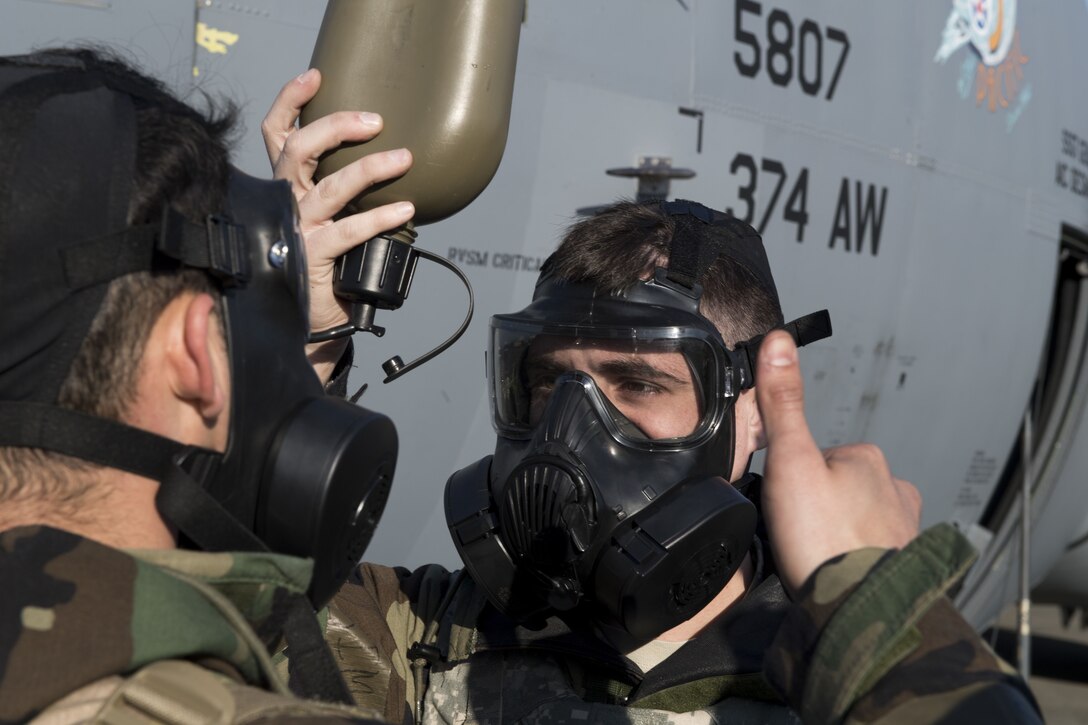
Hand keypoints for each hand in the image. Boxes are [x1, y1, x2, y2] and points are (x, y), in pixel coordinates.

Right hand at [262, 68, 414, 382]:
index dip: (291, 101)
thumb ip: (338, 188)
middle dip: (336, 127)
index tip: (316, 77)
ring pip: (329, 188)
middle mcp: (286, 202)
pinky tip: (405, 211)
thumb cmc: (322, 261)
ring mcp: (297, 230)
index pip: (278, 135)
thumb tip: (388, 155)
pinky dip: (380, 218)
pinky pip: (349, 231)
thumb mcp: (325, 217)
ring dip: (369, 169)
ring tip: (403, 158)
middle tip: (375, 121)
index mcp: (286, 186)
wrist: (311, 317)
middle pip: (298, 151)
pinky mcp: (313, 257)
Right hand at [755, 331, 920, 594]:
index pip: (817, 457)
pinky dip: (853, 562)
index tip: (783, 505)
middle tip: (796, 535)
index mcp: (867, 458)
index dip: (791, 480)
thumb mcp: (789, 461)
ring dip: (836, 536)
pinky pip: (870, 553)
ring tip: (815, 559)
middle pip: (836, 488)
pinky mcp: (906, 565)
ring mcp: (904, 528)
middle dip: (816, 509)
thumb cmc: (822, 539)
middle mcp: (895, 488)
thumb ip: (782, 404)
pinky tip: (835, 575)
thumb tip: (778, 341)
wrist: (858, 611)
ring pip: (855, 521)